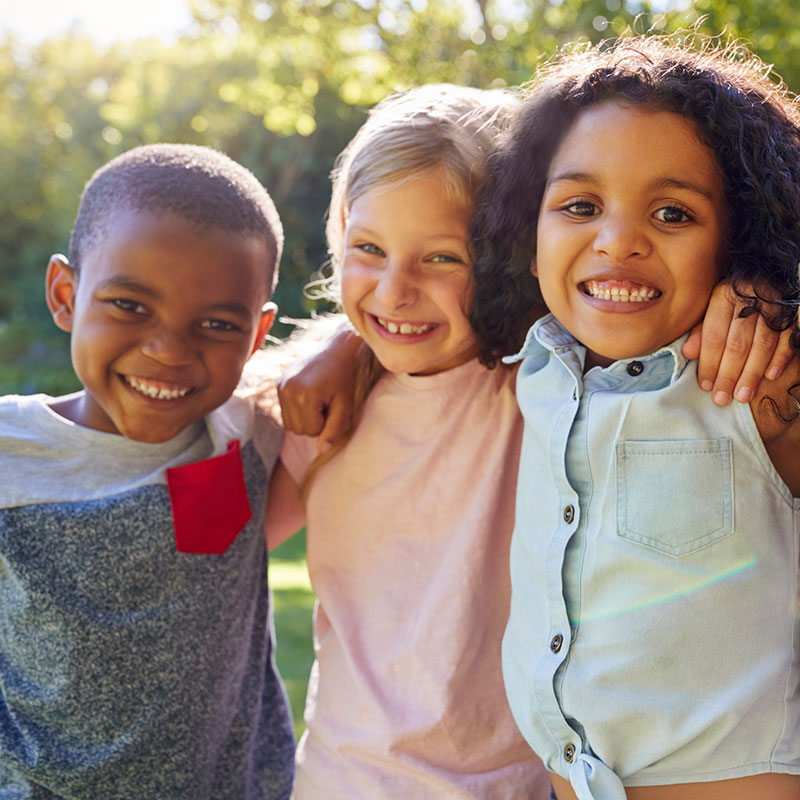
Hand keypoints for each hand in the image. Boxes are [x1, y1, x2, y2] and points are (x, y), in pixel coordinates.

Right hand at [278, 326, 360, 451]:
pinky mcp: (279, 383)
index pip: (311, 431)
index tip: (333, 405)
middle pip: (298, 430)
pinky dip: (298, 410)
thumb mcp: (346, 405)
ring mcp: (280, 385)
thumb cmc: (345, 378)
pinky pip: (286, 412)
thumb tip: (322, 450)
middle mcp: (287, 390)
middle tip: (327, 402)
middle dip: (315, 422)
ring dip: (305, 417)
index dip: (326, 423)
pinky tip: (310, 395)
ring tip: (319, 399)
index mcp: (303, 395)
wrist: (337, 348)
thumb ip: (335, 429)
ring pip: (290, 424)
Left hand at [682, 281, 792, 405]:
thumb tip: (688, 354)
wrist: (768, 270)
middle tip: (722, 398)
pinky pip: (788, 337)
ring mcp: (775, 305)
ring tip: (743, 396)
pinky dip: (780, 358)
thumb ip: (701, 329)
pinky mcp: (793, 312)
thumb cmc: (734, 293)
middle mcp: (750, 299)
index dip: (709, 362)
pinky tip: (771, 376)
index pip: (714, 335)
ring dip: (752, 373)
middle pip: (738, 343)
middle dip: (729, 374)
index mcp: (725, 296)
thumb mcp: (712, 303)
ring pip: (763, 344)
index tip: (705, 385)